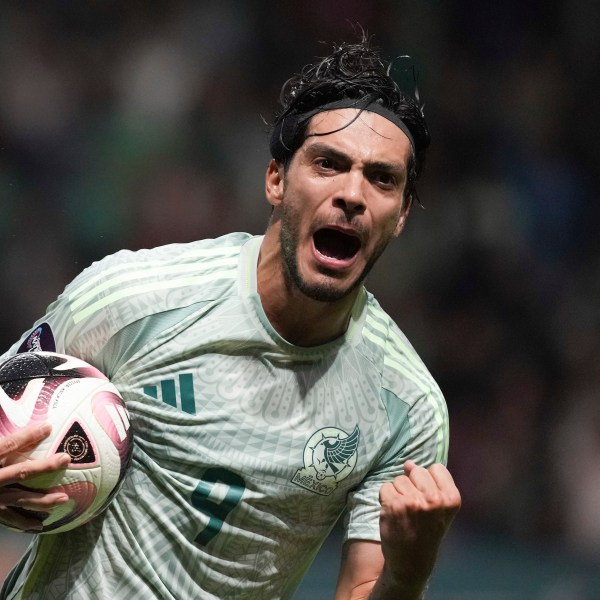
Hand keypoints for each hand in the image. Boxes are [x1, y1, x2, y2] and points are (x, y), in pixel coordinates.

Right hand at [0, 423, 70, 531]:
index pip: (8, 445)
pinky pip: (8, 519)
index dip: (28, 436)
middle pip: (20, 471)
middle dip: (45, 466)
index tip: (48, 427)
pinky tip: (39, 525)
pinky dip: (24, 523)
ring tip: (64, 498)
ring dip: (42, 500)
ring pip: (19, 498)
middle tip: (66, 459)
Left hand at [377, 461, 460, 594]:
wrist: (411, 562)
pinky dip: (386, 498)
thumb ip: (430, 483)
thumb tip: (408, 463)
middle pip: (416, 470)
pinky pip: (385, 487)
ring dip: (398, 492)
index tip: (428, 498)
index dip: (429, 480)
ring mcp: (413, 501)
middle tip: (415, 507)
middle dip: (412, 484)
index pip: (437, 468)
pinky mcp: (393, 505)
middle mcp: (434, 499)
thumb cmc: (427, 533)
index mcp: (451, 499)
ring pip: (399, 479)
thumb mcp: (440, 510)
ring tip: (404, 512)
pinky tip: (393, 513)